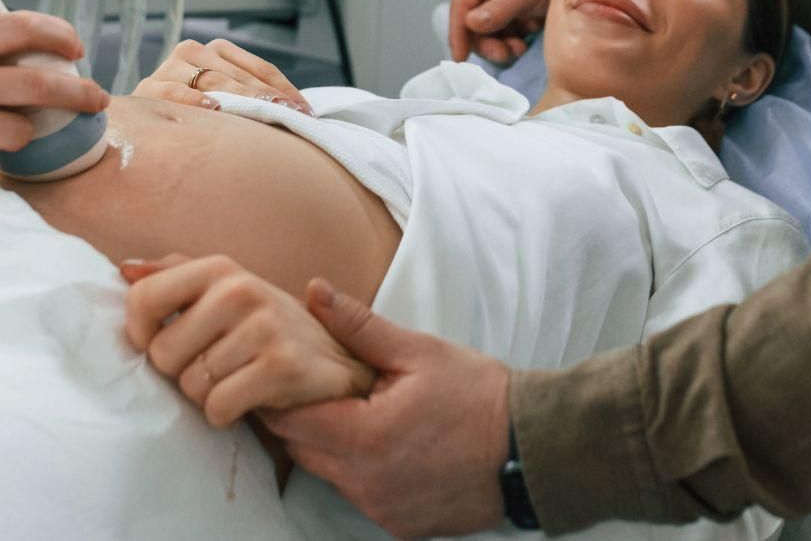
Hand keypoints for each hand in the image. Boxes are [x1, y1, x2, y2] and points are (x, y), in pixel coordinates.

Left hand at [121, 254, 373, 426]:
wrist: (335, 356)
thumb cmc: (263, 327)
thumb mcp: (222, 291)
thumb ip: (172, 277)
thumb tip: (125, 269)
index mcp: (219, 268)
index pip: (144, 299)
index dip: (140, 335)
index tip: (158, 344)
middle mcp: (241, 290)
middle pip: (162, 353)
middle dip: (179, 372)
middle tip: (211, 367)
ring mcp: (264, 327)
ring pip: (191, 386)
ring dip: (206, 395)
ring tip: (234, 379)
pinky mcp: (282, 366)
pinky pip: (218, 406)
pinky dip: (225, 414)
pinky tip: (247, 398)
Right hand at [134, 38, 312, 114]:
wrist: (143, 126)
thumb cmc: (194, 114)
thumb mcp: (225, 100)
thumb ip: (252, 99)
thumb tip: (299, 114)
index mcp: (215, 49)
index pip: (258, 67)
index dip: (283, 88)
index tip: (305, 111)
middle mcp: (192, 51)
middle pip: (238, 75)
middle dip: (266, 97)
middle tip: (290, 115)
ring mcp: (169, 68)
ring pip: (211, 80)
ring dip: (240, 98)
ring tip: (262, 112)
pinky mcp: (148, 89)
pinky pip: (173, 92)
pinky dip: (193, 99)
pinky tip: (211, 108)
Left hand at [264, 281, 510, 537]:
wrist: (532, 449)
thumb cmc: (479, 396)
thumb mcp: (418, 351)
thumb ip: (358, 326)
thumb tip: (315, 292)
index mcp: (364, 439)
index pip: (289, 421)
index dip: (278, 395)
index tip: (281, 372)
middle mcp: (365, 484)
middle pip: (303, 451)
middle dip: (302, 418)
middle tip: (317, 386)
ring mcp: (382, 510)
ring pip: (329, 475)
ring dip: (331, 446)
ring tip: (356, 411)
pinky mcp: (400, 526)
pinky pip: (360, 496)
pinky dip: (361, 472)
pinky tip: (386, 444)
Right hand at [447, 0, 566, 64]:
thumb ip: (500, 8)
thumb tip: (471, 24)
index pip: (460, 7)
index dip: (458, 33)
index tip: (461, 57)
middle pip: (470, 28)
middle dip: (487, 44)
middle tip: (506, 54)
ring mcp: (494, 8)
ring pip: (485, 38)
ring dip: (500, 48)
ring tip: (520, 48)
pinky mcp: (508, 21)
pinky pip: (500, 41)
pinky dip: (510, 46)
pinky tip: (525, 42)